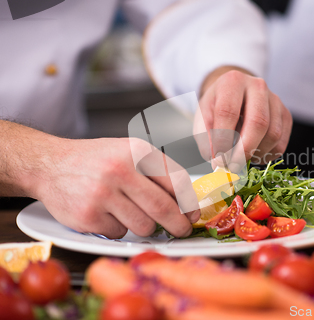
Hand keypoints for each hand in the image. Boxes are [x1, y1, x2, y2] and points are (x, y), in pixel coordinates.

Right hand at [34, 137, 199, 238]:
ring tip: (129, 211)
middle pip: (163, 208)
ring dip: (143, 225)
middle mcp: (120, 170)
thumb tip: (186, 202)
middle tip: (181, 230)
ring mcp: (102, 194)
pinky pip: (119, 233)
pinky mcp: (88, 216)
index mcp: (137, 151)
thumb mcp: (129, 152)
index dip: (190, 201)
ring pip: (143, 226)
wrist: (49, 164)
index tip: (193, 214)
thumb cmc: (96, 160)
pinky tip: (106, 213)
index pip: (177, 180)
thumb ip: (156, 172)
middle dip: (178, 225)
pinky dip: (118, 228)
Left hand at [196, 67, 291, 164]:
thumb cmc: (217, 107)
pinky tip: (254, 153)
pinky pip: (281, 142)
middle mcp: (257, 86)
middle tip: (233, 166)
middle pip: (258, 122)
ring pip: (273, 134)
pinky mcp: (286, 114)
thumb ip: (207, 139)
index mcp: (232, 82)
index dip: (223, 139)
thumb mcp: (203, 118)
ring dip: (257, 154)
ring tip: (242, 158)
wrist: (234, 94)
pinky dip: (268, 155)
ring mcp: (275, 100)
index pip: (228, 112)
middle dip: (245, 150)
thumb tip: (219, 162)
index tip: (218, 159)